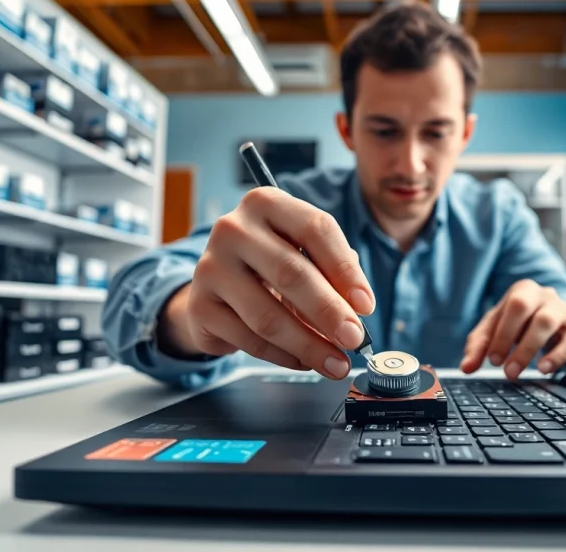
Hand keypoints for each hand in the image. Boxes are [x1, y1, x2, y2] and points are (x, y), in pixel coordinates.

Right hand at [160, 187, 374, 379]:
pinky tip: (303, 361)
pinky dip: (282, 356)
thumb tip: (357, 309)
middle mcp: (233, 229)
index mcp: (265, 203)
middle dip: (329, 312)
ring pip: (267, 316)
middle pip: (291, 273)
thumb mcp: (302, 253)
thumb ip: (332, 272)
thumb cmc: (270, 265)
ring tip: (336, 363)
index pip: (315, 229)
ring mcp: (210, 267)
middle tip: (355, 338)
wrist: (216, 286)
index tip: (366, 305)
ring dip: (308, 345)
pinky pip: (248, 339)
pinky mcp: (200, 306)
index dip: (345, 270)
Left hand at [460, 279, 565, 379]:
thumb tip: (466, 368)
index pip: (509, 307)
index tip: (492, 360)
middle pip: (524, 307)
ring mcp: (563, 310)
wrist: (556, 323)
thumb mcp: (497, 330)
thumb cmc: (521, 324)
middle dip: (510, 339)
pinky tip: (545, 369)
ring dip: (529, 349)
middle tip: (503, 368)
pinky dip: (558, 355)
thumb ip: (479, 347)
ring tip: (517, 372)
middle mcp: (544, 295)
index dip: (500, 334)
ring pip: (546, 322)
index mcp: (522, 290)